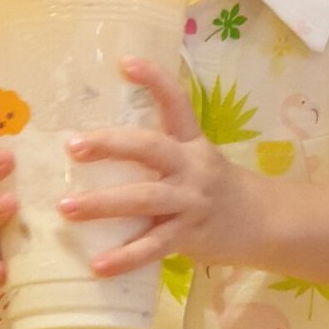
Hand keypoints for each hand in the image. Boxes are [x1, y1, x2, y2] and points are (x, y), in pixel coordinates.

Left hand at [60, 58, 258, 277]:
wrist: (261, 222)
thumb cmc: (214, 187)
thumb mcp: (194, 158)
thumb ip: (158, 152)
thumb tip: (98, 145)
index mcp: (191, 142)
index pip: (176, 102)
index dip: (154, 80)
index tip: (126, 61)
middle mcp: (192, 166)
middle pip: (150, 148)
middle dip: (110, 145)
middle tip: (73, 147)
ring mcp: (191, 201)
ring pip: (144, 199)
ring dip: (103, 204)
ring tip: (67, 208)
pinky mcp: (189, 235)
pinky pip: (153, 247)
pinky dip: (125, 258)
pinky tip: (98, 266)